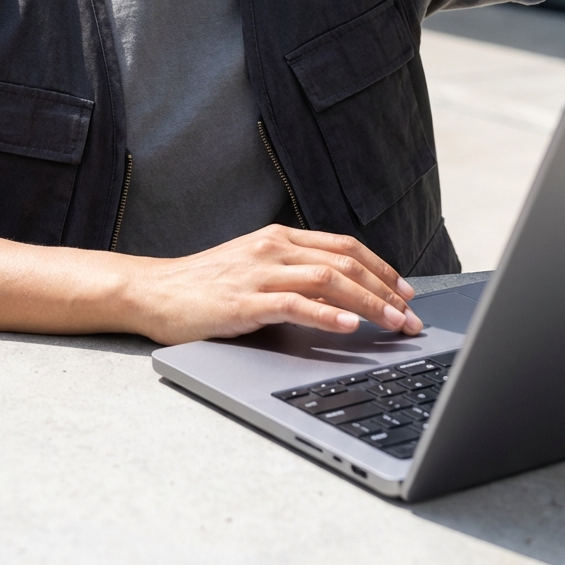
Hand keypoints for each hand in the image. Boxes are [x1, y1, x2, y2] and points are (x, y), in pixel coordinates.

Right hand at [120, 224, 422, 344]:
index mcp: (278, 237)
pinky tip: (348, 326)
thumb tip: (340, 296)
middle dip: (385, 290)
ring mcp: (258, 272)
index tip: (406, 290)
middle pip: (344, 263)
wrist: (152, 291)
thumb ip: (292, 273)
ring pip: (328, 280)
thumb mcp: (254, 268)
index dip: (381, 267)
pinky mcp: (243, 301)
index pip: (343, 247)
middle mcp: (273, 248)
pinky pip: (294, 305)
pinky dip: (326, 315)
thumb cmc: (203, 285)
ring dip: (368, 303)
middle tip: (412, 316)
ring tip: (394, 323)